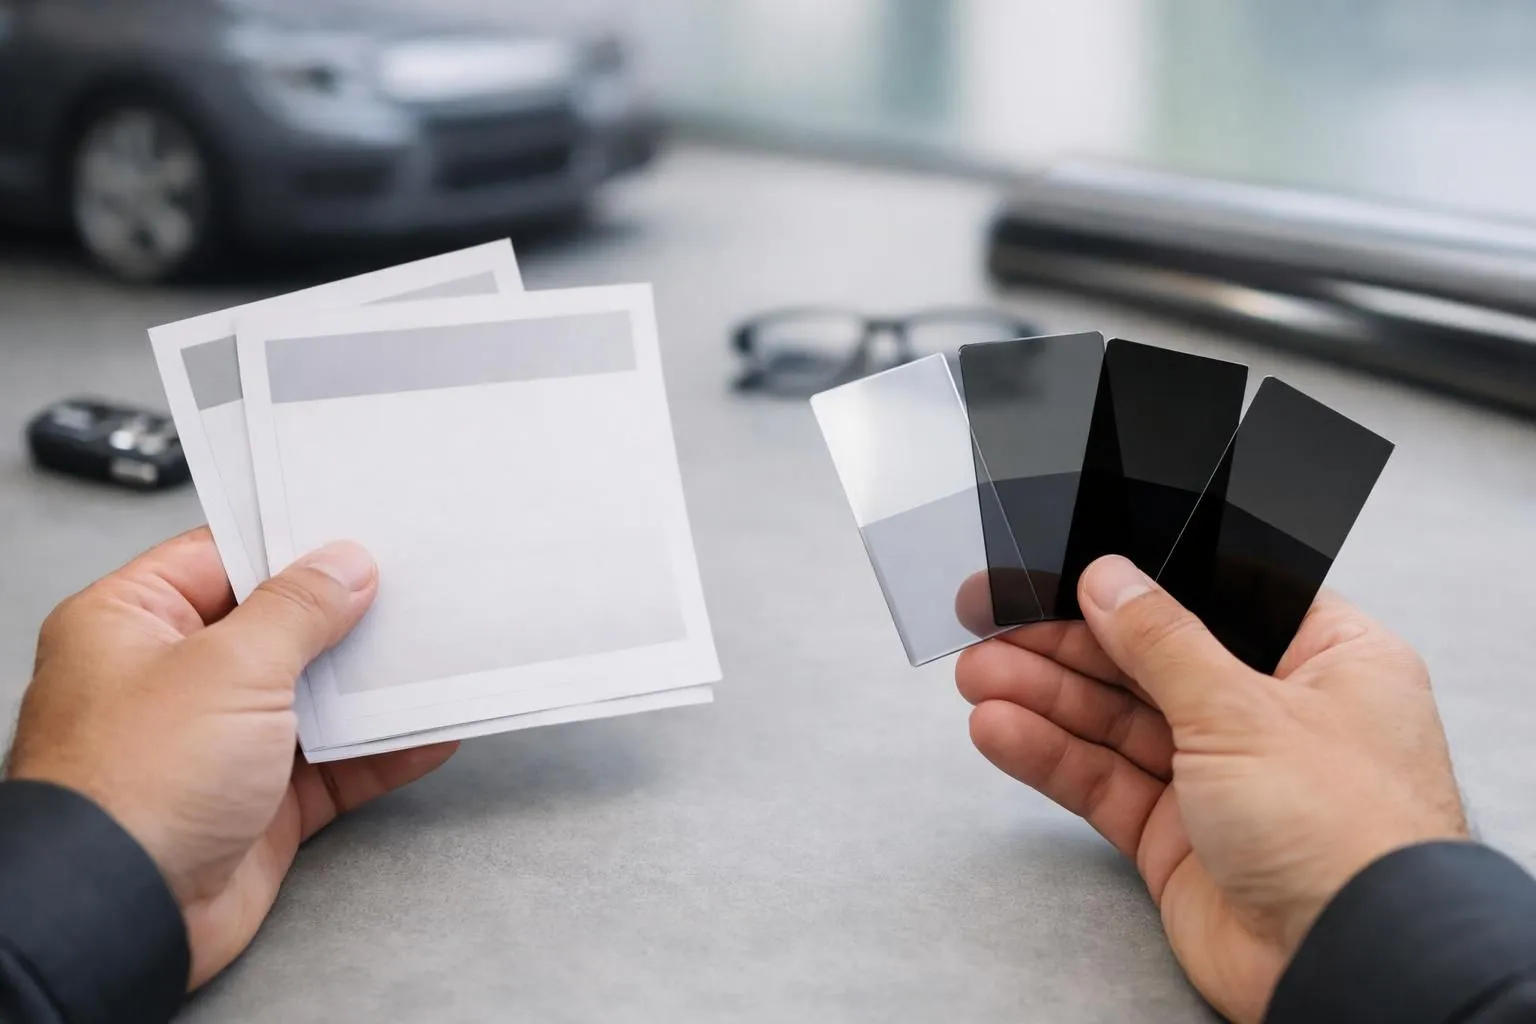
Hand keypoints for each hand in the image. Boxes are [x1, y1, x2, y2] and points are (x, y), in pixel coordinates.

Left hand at [6, 528, 456, 988]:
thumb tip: (343, 567)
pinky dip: (381, 752)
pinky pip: (333, 766)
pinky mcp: (257, 804)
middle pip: (275, 629)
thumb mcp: (229, 666)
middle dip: (344, 618)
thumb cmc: (134, 786)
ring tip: (431, 656)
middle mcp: (170, 680)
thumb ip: (297, 609)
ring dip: (370, 687)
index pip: (221, 559)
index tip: (357, 536)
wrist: (124, 916)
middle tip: (409, 591)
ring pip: (311, 699)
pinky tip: (426, 733)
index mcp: (131, 624)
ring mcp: (216, 744)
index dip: (291, 546)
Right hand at [956, 556, 1466, 1023]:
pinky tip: (1002, 730)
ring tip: (978, 676)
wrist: (1351, 966)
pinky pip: (1104, 782)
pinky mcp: (1179, 838)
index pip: (1215, 601)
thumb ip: (1162, 641)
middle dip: (1066, 645)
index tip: (1062, 573)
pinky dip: (1051, 757)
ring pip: (1117, 723)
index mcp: (1325, 661)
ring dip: (1045, 698)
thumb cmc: (1348, 833)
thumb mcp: (1243, 707)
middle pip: (1151, 661)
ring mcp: (1223, 780)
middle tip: (993, 626)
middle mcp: (1275, 715)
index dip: (1136, 587)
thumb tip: (1108, 580)